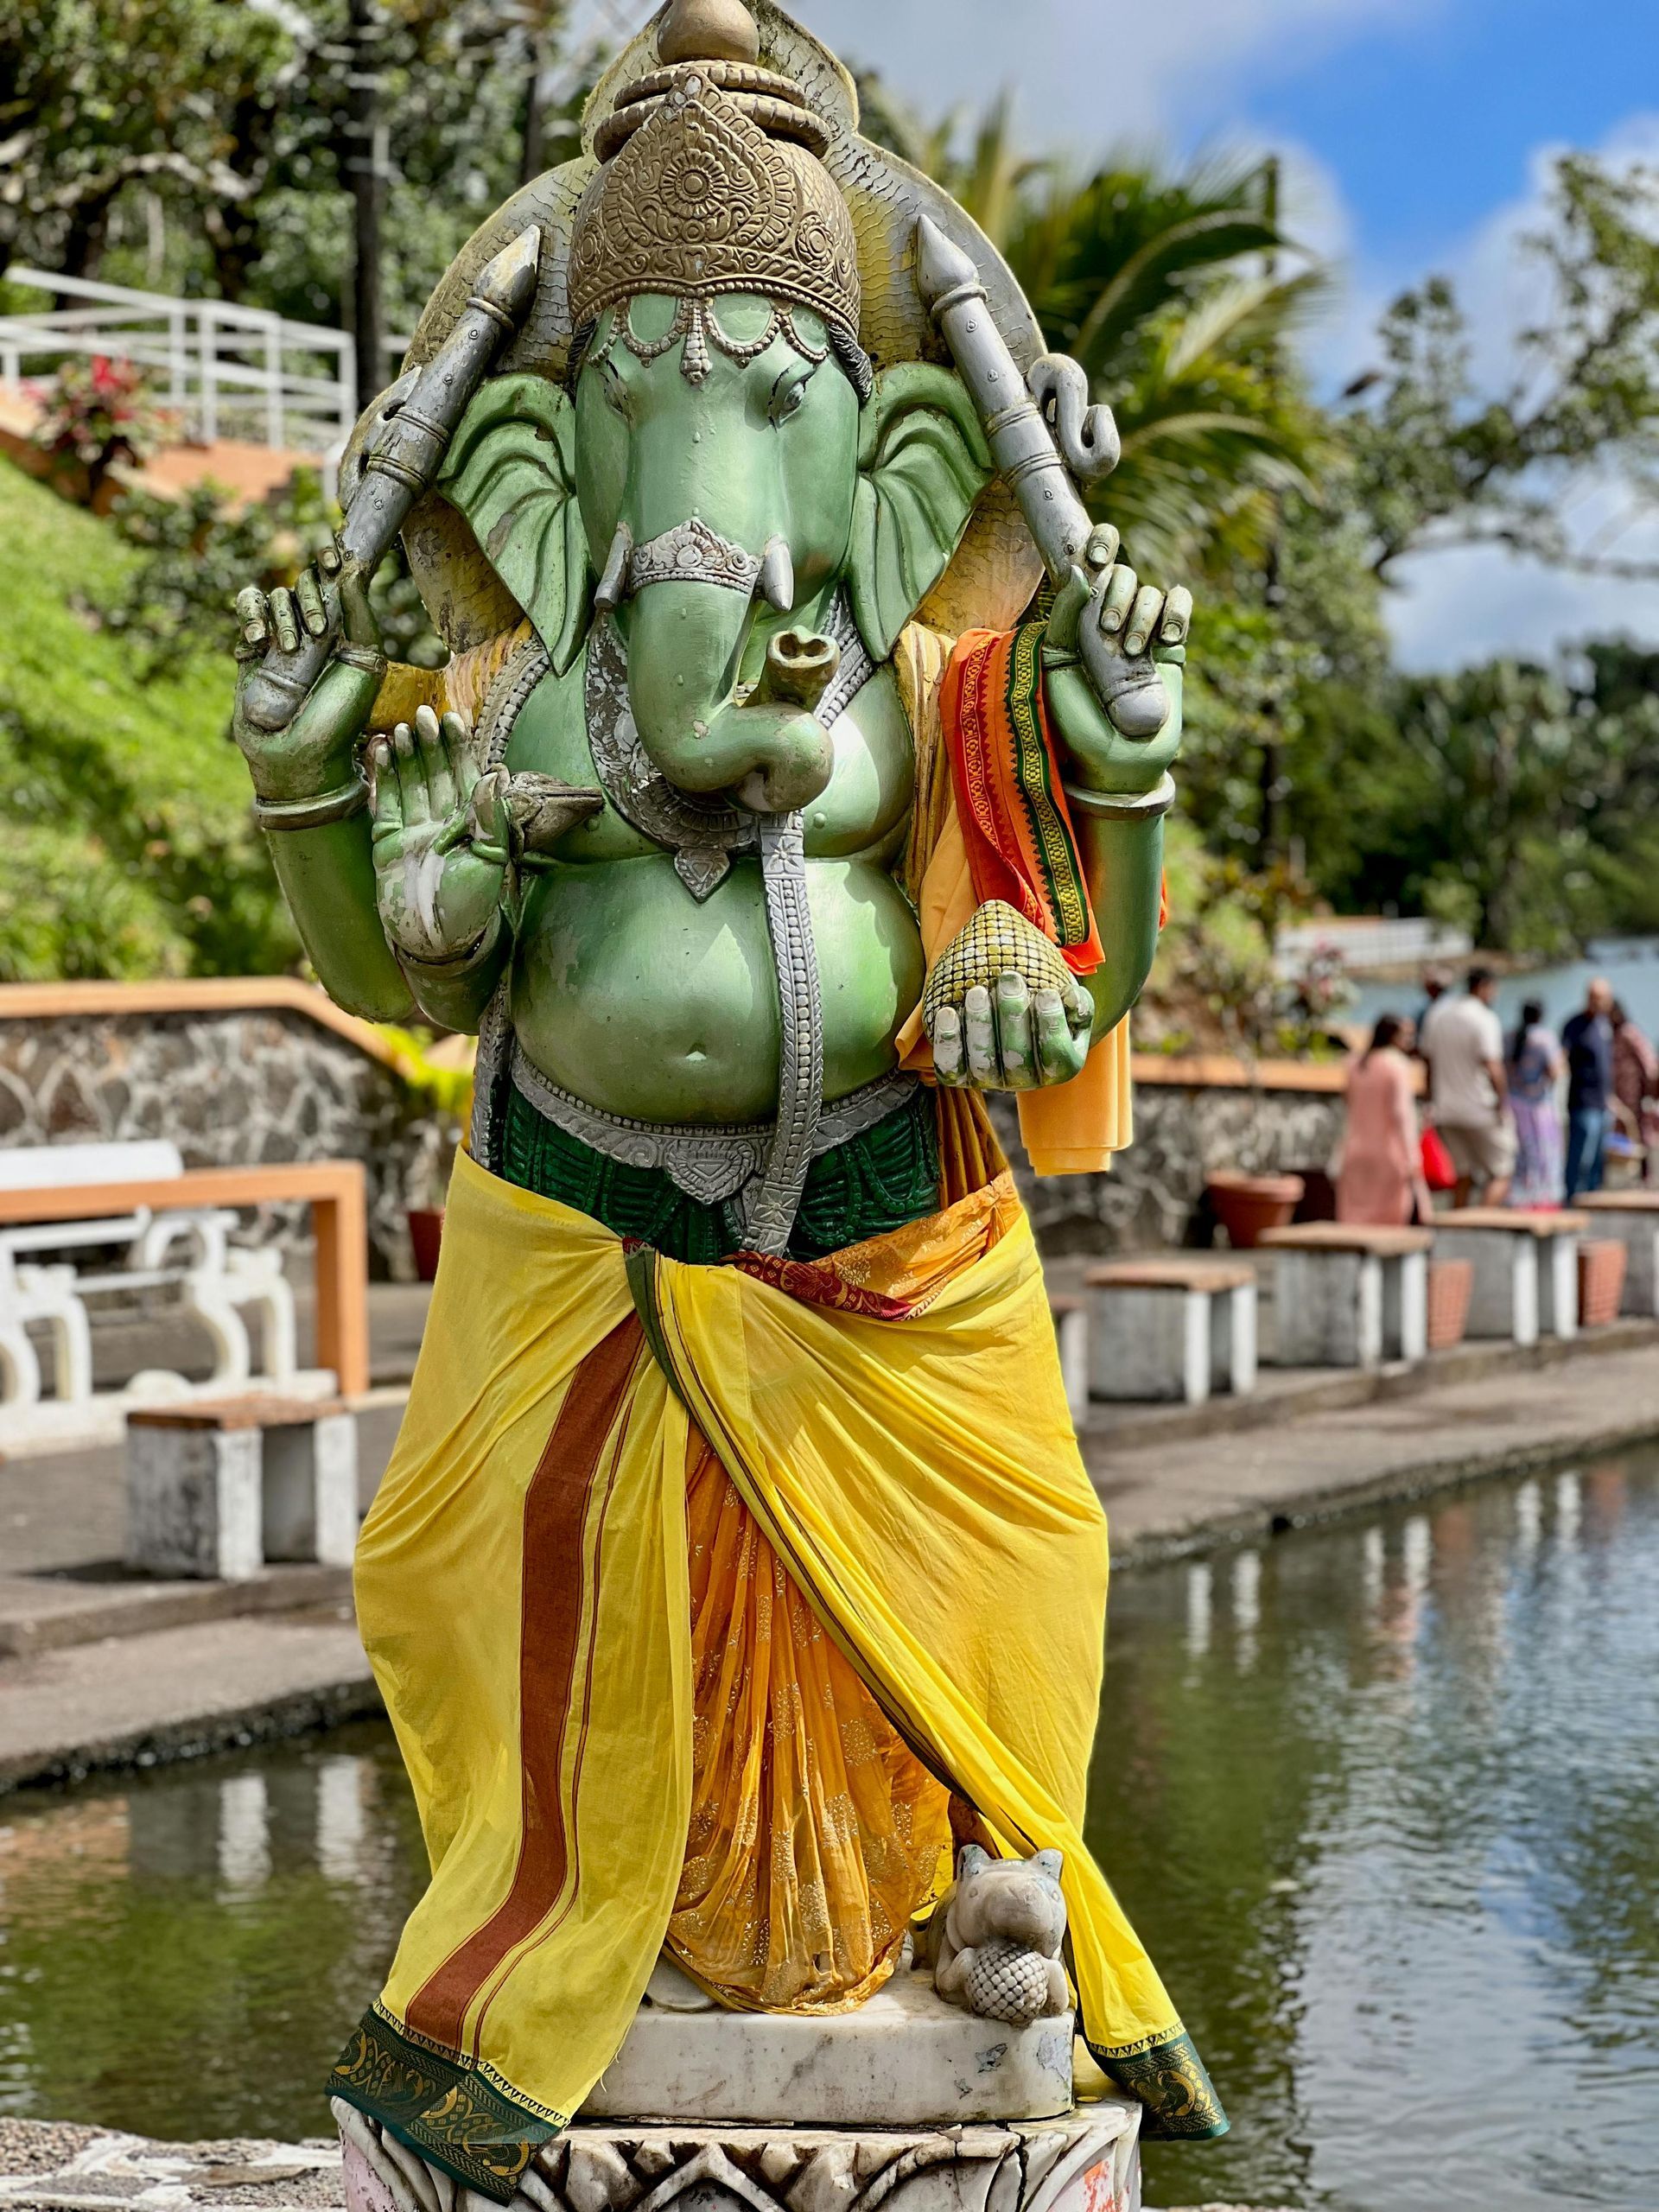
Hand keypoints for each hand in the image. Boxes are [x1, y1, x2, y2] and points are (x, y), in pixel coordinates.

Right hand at [232, 551, 380, 798]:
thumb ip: (361, 615)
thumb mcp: (365, 664)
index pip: (335, 580)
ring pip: (274, 595)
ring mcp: (280, 637)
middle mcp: (313, 629)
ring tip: (287, 650)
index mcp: (345, 629)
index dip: (332, 561)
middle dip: (310, 598)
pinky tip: (257, 642)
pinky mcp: (250, 648)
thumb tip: (352, 566)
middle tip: (318, 634)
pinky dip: (250, 615)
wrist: (298, 755)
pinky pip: (246, 609)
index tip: (332, 559)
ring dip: (282, 616)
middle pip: (303, 582)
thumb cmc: (339, 716)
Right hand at [369, 705, 509, 965]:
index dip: (459, 749)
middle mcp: (442, 823)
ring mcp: (413, 831)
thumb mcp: (491, 859)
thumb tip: (497, 773)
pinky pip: (385, 803)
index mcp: (471, 825)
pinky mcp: (387, 842)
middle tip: (424, 715)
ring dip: (406, 756)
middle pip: (435, 774)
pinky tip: (382, 751)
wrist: (435, 941)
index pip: (465, 777)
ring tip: (403, 729)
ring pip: (409, 784)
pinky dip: (383, 778)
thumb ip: (492, 816)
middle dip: (430, 746)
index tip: (455, 721)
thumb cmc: (469, 906)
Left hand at [1044, 526, 1190, 793]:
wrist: (1117, 762)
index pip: (1090, 561)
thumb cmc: (1076, 722)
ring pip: (1150, 589)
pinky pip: (1179, 602)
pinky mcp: (1171, 645)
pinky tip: (1166, 639)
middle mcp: (1109, 617)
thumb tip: (1083, 572)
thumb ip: (1064, 617)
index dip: (1099, 543)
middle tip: (1109, 633)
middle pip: (1121, 572)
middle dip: (1116, 596)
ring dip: (1142, 615)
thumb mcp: (1057, 667)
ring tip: (1132, 652)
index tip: (1099, 558)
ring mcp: (1142, 629)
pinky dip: (1176, 611)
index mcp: (1077, 617)